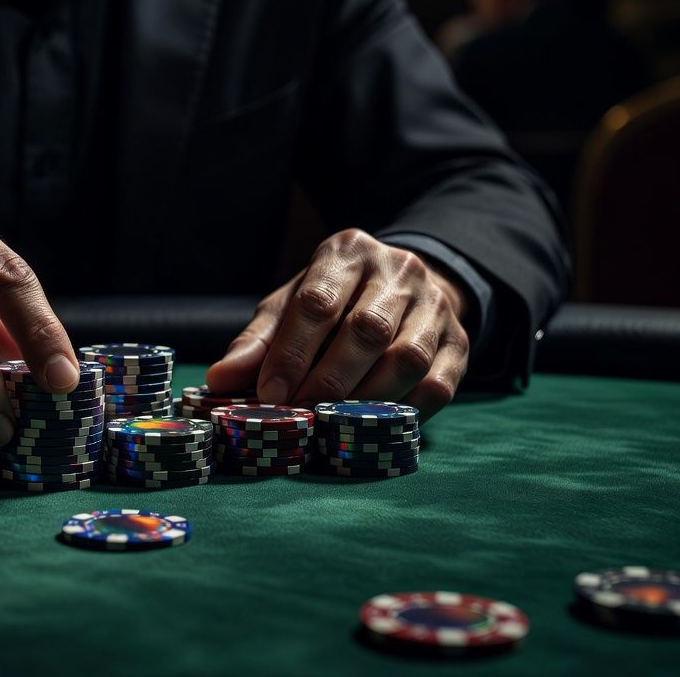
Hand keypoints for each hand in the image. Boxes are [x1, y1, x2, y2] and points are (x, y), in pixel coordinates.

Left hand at [205, 229, 469, 419]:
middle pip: (366, 331)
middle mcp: (397, 270)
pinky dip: (406, 412)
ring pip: (405, 358)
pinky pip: (438, 383)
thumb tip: (220, 379)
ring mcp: (435, 304)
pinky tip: (375, 426)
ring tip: (333, 425)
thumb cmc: (333, 300)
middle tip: (299, 416)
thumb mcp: (290, 306)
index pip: (317, 302)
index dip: (291, 353)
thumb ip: (257, 342)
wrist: (403, 286)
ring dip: (365, 400)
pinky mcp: (460, 341)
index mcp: (347, 252)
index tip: (269, 394)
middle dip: (327, 381)